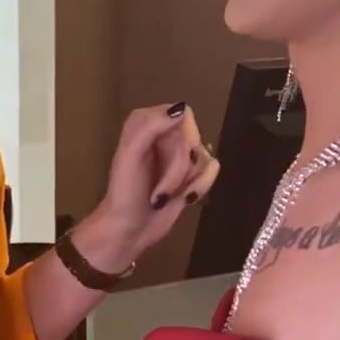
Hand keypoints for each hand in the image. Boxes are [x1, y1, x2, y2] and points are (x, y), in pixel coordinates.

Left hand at [75, 106, 220, 274]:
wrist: (130, 229)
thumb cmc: (125, 193)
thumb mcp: (130, 155)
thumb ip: (151, 126)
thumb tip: (182, 110)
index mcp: (147, 121)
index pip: (184, 116)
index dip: (179, 141)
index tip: (161, 160)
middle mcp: (165, 133)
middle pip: (195, 138)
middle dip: (179, 169)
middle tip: (160, 188)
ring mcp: (180, 154)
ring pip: (205, 156)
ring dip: (187, 181)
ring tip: (165, 195)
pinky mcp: (192, 173)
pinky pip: (213, 169)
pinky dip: (200, 187)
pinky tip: (184, 197)